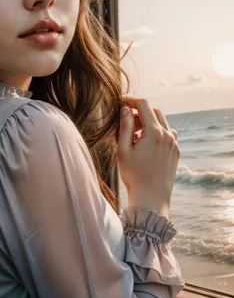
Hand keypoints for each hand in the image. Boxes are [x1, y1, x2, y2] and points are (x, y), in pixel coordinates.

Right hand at [117, 97, 179, 217]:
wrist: (152, 197)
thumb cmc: (134, 175)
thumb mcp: (123, 150)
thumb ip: (125, 127)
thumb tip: (125, 109)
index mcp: (154, 132)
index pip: (144, 105)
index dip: (131, 100)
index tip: (121, 101)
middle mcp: (168, 135)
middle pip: (154, 111)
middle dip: (140, 111)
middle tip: (126, 120)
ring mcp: (174, 143)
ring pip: (162, 122)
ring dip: (148, 122)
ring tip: (135, 136)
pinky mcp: (176, 151)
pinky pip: (167, 134)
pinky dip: (156, 132)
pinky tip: (145, 145)